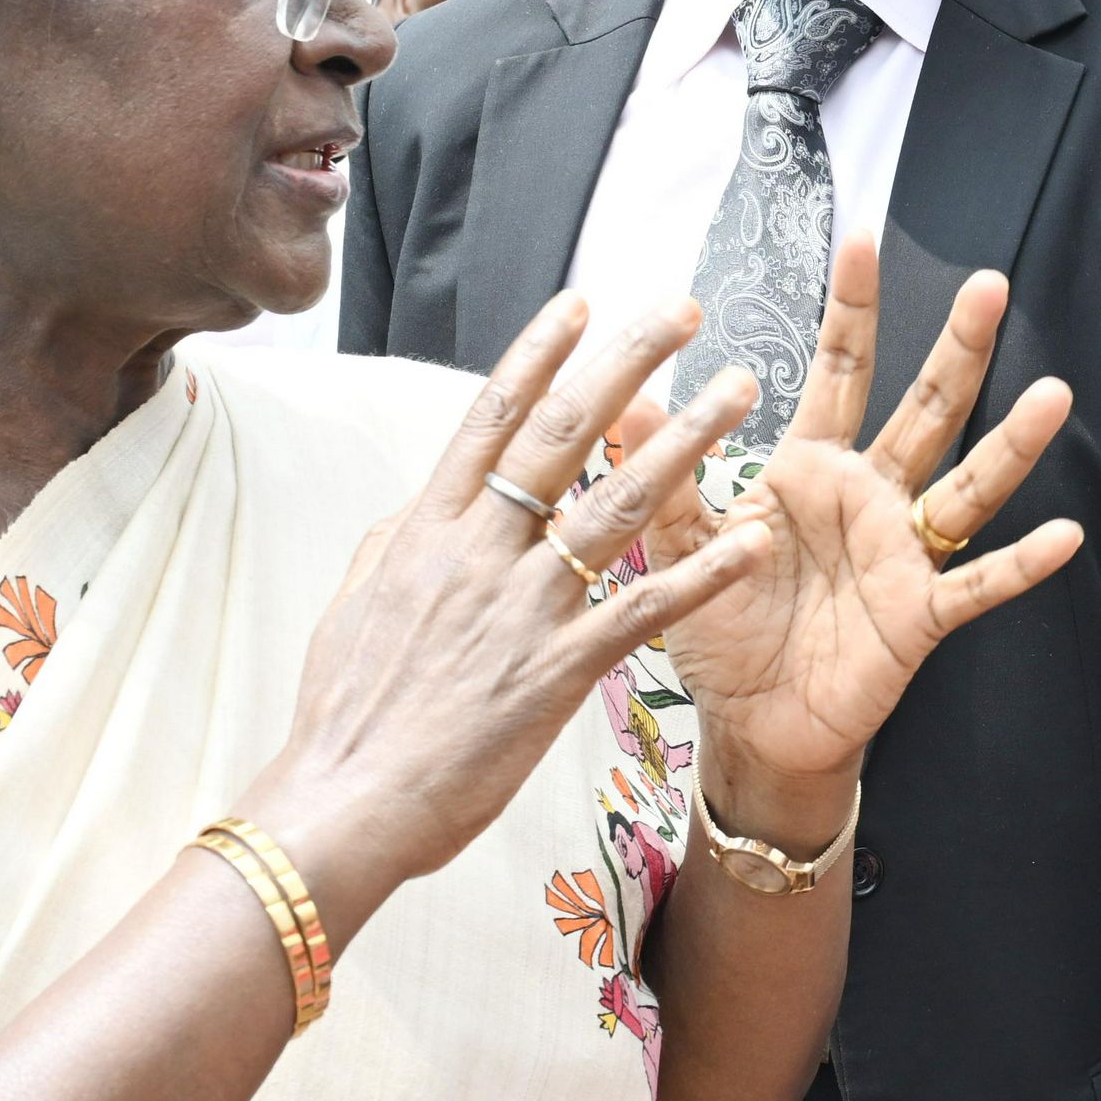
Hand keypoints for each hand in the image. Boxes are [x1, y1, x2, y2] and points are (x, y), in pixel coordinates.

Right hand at [238, 292, 775, 913]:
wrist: (345, 799)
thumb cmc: (348, 711)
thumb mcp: (359, 602)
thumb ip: (401, 542)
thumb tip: (426, 500)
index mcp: (428, 528)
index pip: (492, 416)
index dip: (540, 352)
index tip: (583, 301)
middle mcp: (479, 550)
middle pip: (565, 433)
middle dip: (629, 362)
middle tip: (684, 308)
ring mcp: (523, 607)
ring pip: (618, 502)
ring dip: (687, 440)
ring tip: (739, 390)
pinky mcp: (559, 670)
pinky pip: (645, 607)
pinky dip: (705, 571)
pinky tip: (756, 541)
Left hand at [645, 236, 1082, 833]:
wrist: (755, 724)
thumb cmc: (725, 631)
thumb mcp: (680, 547)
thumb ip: (665, 476)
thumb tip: (629, 396)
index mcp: (812, 470)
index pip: (838, 372)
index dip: (851, 310)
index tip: (862, 238)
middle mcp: (870, 499)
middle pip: (924, 409)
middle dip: (956, 348)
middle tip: (990, 284)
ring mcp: (903, 554)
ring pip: (968, 487)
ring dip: (1011, 445)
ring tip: (1054, 394)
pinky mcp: (920, 616)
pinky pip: (978, 585)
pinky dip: (1020, 564)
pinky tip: (1064, 534)